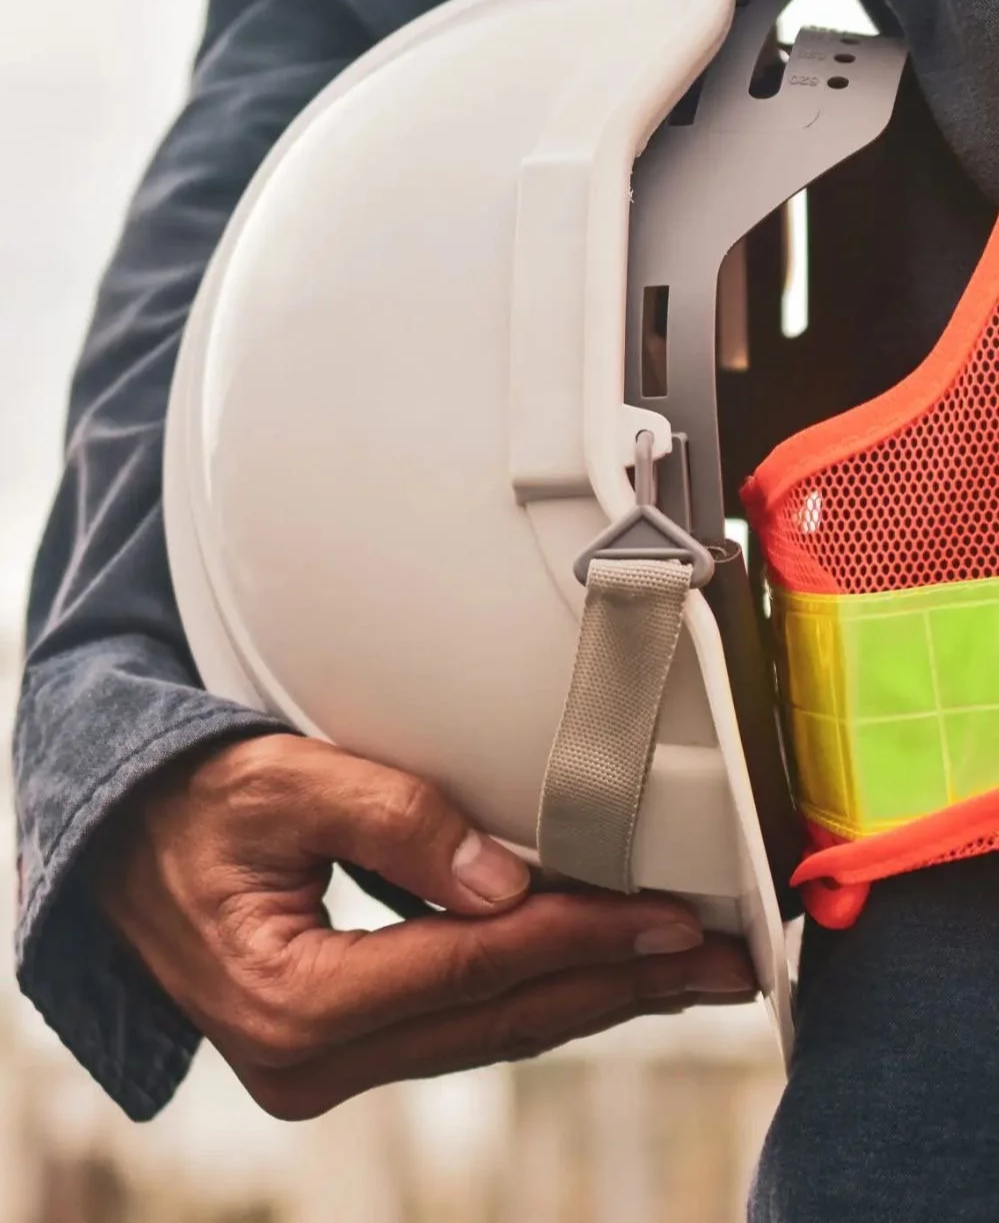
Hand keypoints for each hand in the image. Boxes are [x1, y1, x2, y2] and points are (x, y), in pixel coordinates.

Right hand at [92, 734, 755, 1119]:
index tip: (670, 919)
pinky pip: (467, 1023)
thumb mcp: (282, 784)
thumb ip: (394, 823)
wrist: (121, 847)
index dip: (580, 939)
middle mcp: (311, 1058)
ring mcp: (327, 1064)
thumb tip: (509, 883)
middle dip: (621, 984)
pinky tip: (602, 972)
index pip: (471, 969)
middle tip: (725, 961)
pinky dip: (542, 992)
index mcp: (291, 1001)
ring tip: (690, 971)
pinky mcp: (345, 1046)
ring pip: (495, 1030)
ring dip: (598, 994)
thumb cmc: (191, 804)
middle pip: (501, 1018)